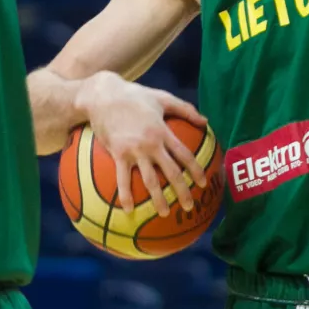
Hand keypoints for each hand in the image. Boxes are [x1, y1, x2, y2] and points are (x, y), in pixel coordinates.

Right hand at [77, 72, 211, 216]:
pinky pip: (123, 178)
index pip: (185, 154)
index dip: (196, 170)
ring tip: (164, 213)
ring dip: (158, 199)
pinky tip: (128, 209)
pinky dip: (125, 195)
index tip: (203, 183)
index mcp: (163, 131)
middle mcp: (152, 144)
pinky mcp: (118, 154)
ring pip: (150, 180)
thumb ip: (185, 109)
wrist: (103, 95)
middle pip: (172, 172)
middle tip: (189, 207)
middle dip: (182, 191)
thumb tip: (205, 121)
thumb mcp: (162, 97)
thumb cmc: (133, 95)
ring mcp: (134, 151)